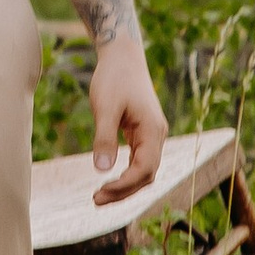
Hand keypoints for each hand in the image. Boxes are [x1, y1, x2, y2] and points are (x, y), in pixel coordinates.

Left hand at [88, 34, 167, 204]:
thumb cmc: (113, 77)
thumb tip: (102, 170)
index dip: (125, 185)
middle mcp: (157, 134)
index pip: (145, 169)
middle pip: (147, 175)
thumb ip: (104, 138)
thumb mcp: (105, 107)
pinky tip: (110, 180)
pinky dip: (127, 174)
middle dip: (124, 191)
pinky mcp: (144, 132)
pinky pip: (140, 160)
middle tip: (96, 200)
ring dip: (125, 186)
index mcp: (152, 129)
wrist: (122, 55)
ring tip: (100, 196)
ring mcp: (152, 134)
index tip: (101, 191)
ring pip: (145, 170)